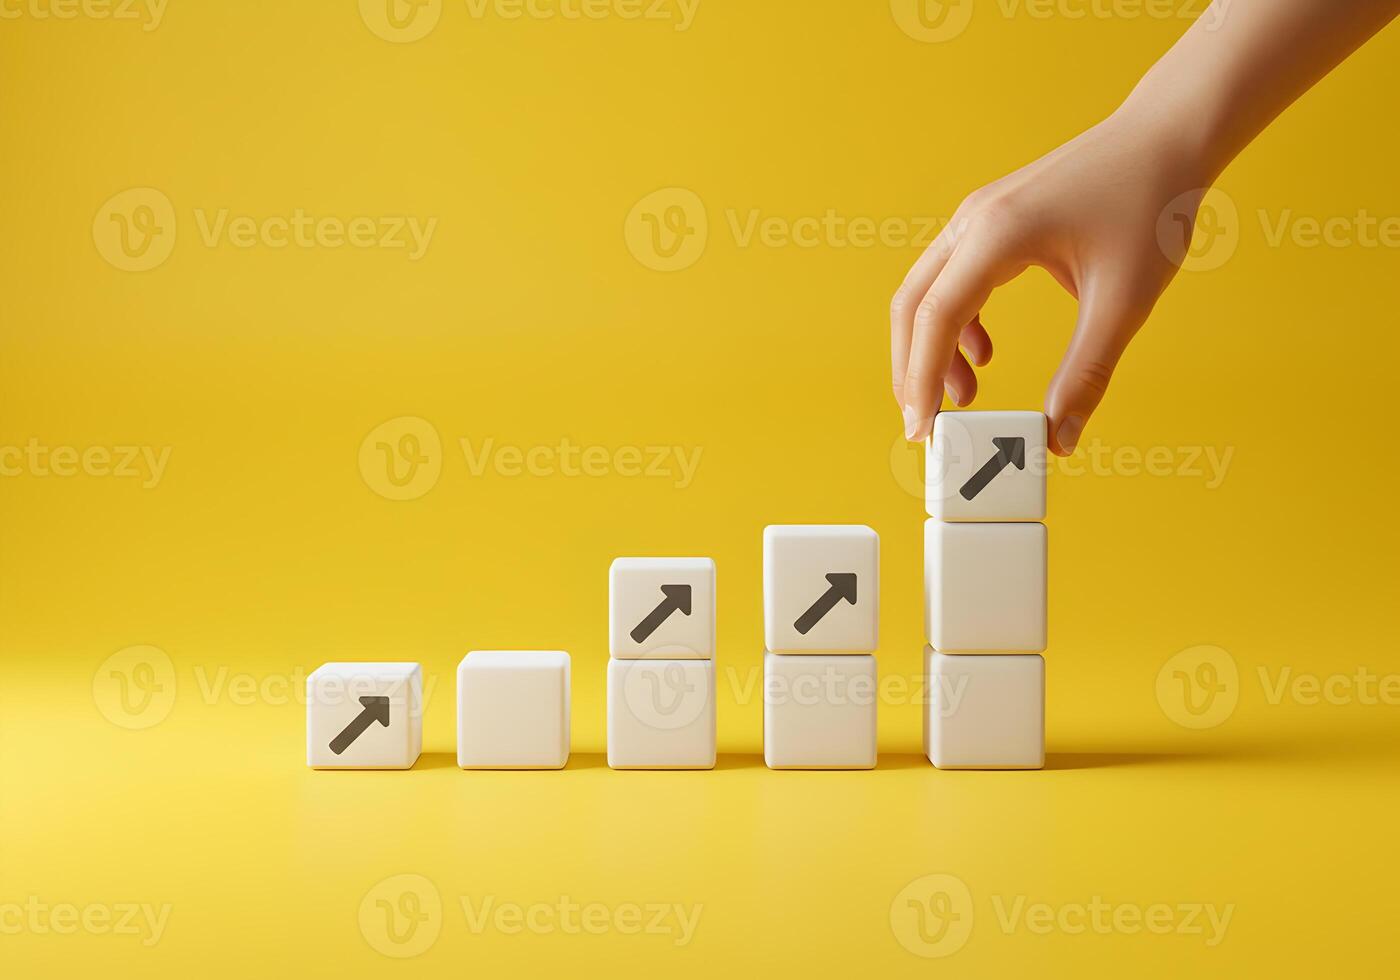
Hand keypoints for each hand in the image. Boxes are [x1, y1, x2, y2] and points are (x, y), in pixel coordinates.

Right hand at [890, 109, 1208, 454]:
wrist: (1168, 135)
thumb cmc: (1150, 205)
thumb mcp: (1124, 301)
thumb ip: (1086, 373)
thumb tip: (1060, 439)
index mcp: (997, 235)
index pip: (935, 318)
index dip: (921, 380)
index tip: (922, 431)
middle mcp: (974, 221)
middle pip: (912, 306)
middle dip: (912, 370)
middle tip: (927, 425)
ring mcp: (978, 216)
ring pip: (926, 292)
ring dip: (932, 349)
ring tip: (965, 394)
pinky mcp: (991, 219)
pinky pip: (951, 278)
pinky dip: (955, 323)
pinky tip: (983, 353)